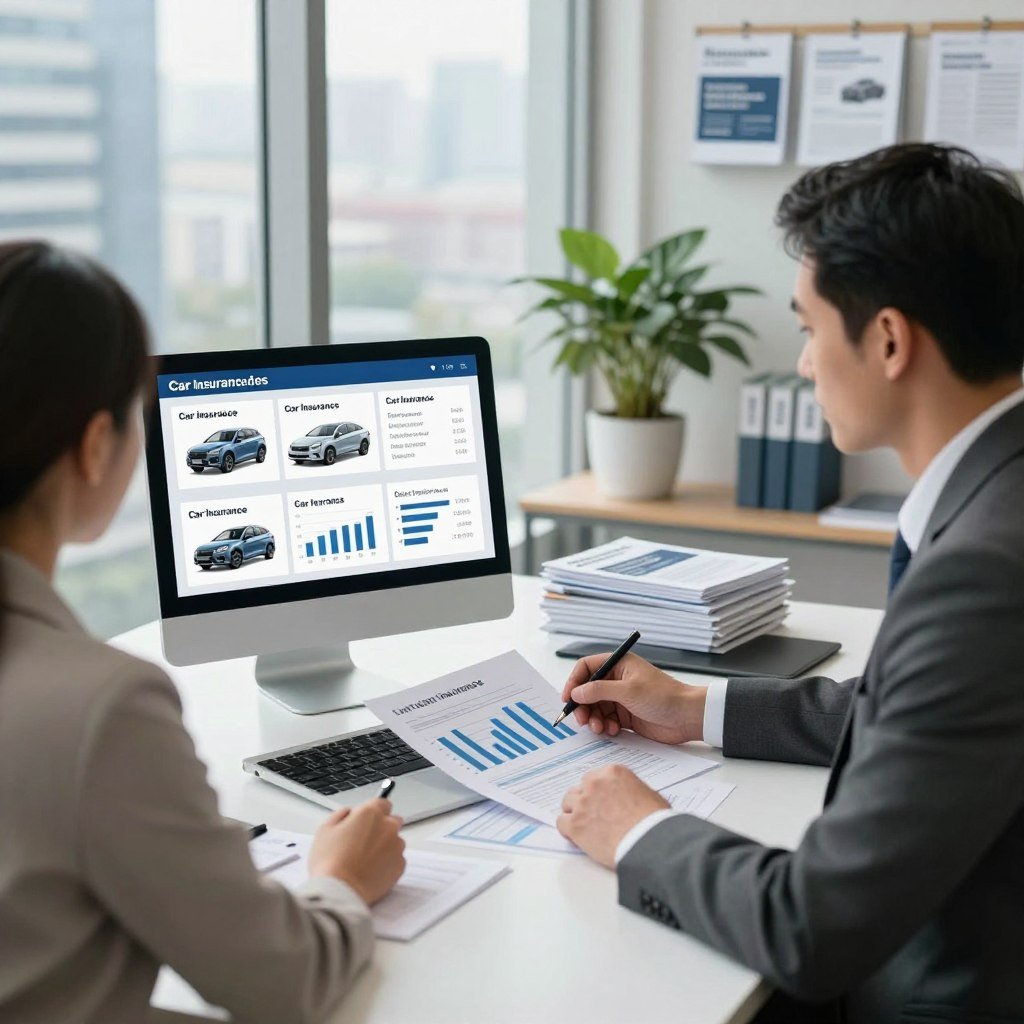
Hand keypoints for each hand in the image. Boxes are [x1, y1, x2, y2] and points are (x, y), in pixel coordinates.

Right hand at [308, 798, 405, 905]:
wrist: (339, 891)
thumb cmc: (330, 861)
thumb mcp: (325, 829)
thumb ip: (341, 814)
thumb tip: (350, 813)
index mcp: (370, 813)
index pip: (383, 802)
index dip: (373, 811)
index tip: (368, 819)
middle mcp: (388, 826)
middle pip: (392, 820)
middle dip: (381, 828)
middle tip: (363, 842)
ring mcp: (396, 847)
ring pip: (395, 841)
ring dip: (384, 846)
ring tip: (364, 860)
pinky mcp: (400, 866)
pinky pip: (396, 859)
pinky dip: (387, 863)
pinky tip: (370, 871)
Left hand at [557, 765, 669, 867]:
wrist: (647, 842)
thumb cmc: (653, 821)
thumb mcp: (649, 795)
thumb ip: (631, 790)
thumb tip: (629, 798)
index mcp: (612, 773)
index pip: (595, 777)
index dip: (598, 791)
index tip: (601, 800)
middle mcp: (594, 784)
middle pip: (580, 788)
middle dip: (585, 800)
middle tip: (593, 814)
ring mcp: (582, 804)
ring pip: (568, 803)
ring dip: (574, 812)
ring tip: (584, 825)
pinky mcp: (575, 825)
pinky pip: (561, 822)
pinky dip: (568, 830)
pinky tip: (577, 836)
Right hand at [561, 653, 705, 744]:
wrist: (688, 717)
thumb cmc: (663, 696)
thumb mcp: (627, 690)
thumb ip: (598, 690)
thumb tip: (576, 692)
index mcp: (619, 664)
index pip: (587, 667)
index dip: (574, 681)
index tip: (568, 698)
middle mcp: (618, 679)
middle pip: (588, 690)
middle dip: (583, 706)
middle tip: (582, 720)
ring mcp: (622, 698)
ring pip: (596, 707)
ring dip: (594, 719)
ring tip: (600, 728)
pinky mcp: (626, 715)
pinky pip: (607, 719)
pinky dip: (605, 726)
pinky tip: (613, 730)